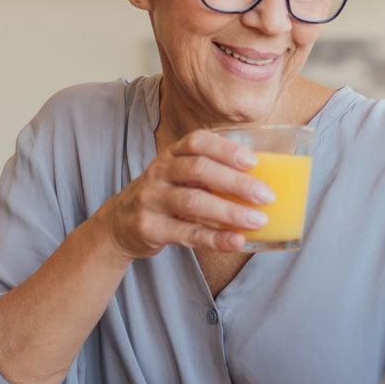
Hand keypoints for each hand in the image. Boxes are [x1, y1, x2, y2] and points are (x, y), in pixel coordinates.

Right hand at [94, 129, 274, 258]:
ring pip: (193, 202)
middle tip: (266, 196)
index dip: (225, 149)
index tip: (252, 161)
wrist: (118, 224)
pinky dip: (215, 238)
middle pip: (199, 170)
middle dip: (236, 183)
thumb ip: (208, 175)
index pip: (197, 142)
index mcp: (171, 156)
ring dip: (230, 212)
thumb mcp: (178, 177)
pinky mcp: (150, 228)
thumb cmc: (163, 197)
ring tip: (258, 220)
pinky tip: (236, 241)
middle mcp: (159, 173)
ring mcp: (152, 200)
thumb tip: (260, 182)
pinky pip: (187, 233)